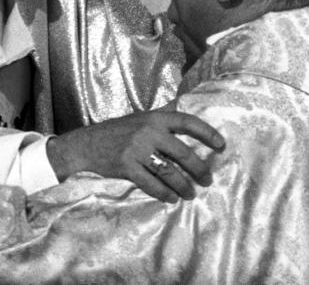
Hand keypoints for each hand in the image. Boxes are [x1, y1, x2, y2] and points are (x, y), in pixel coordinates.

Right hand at [46, 110, 224, 203]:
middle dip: (199, 169)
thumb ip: (162, 116)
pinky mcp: (126, 167)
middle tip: (207, 180)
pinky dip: (164, 193)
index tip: (221, 145)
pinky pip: (151, 184)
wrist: (86, 145)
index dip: (207, 133)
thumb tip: (187, 110)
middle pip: (183, 153)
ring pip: (169, 172)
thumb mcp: (140, 117)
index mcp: (155, 118)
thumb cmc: (117, 131)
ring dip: (183, 186)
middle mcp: (148, 131)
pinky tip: (171, 198)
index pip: (188, 122)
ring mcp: (137, 150)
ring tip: (191, 194)